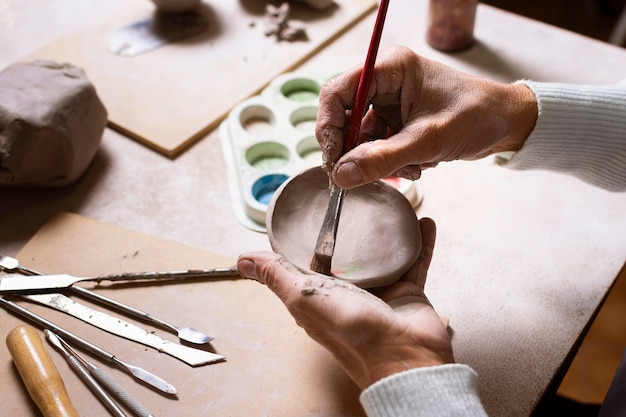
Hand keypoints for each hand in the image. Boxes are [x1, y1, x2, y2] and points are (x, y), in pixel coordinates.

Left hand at [237, 218, 453, 388]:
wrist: (404, 358)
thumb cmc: (353, 334)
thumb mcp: (304, 298)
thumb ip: (277, 276)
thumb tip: (242, 260)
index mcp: (320, 296)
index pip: (309, 264)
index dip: (307, 242)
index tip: (309, 214)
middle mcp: (349, 293)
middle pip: (347, 256)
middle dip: (350, 232)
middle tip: (353, 200)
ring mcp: (380, 292)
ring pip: (383, 255)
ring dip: (387, 233)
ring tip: (388, 206)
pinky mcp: (408, 292)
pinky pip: (415, 261)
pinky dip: (421, 242)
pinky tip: (423, 222)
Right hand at [316, 45, 536, 188]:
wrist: (507, 124)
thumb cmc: (477, 116)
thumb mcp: (428, 140)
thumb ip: (382, 158)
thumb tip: (341, 175)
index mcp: (390, 68)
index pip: (337, 92)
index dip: (328, 126)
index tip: (333, 159)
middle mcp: (384, 82)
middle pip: (344, 116)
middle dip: (354, 149)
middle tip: (359, 175)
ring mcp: (390, 102)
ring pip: (360, 136)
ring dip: (378, 160)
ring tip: (408, 169)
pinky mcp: (397, 121)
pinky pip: (377, 145)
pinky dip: (390, 162)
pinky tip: (415, 167)